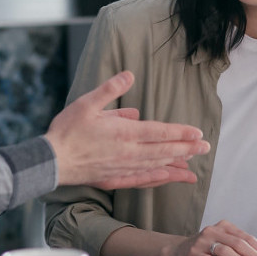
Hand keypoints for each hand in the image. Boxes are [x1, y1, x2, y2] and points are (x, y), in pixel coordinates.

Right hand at [45, 71, 209, 189]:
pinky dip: (157, 180)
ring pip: (156, 167)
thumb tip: (130, 75)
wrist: (51, 161)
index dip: (180, 132)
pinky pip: (141, 180)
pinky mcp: (114, 178)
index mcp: (123, 133)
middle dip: (187, 149)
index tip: (197, 132)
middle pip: (163, 151)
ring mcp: (122, 168)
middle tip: (206, 148)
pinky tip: (166, 178)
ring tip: (192, 165)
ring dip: (176, 165)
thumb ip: (110, 89)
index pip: (159, 132)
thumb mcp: (86, 103)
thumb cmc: (67, 130)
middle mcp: (128, 153)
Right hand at [173, 220, 256, 255]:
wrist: (178, 249)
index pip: (247, 238)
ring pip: (226, 251)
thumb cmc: (206, 248)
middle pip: (239, 243)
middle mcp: (214, 231)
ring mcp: (202, 241)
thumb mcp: (223, 243)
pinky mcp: (193, 253)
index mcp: (224, 226)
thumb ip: (238, 249)